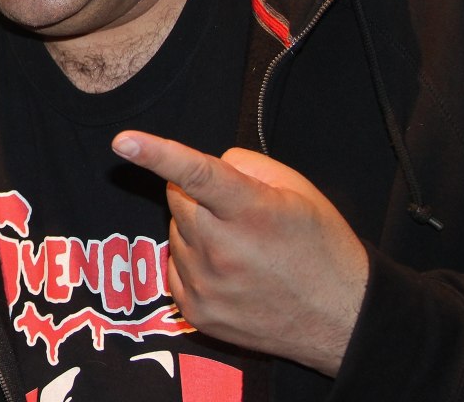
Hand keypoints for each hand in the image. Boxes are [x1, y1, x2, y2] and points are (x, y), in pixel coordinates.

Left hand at [112, 130, 368, 375]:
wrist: (342, 320)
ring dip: (198, 232)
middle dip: (197, 197)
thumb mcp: (297, 190)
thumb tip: (200, 167)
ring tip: (243, 250)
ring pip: (176, 234)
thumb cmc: (320, 246)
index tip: (122, 142)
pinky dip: (194, 263)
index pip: (197, 174)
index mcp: (251, 211)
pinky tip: (232, 274)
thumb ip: (242, 165)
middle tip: (236, 214)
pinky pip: (174, 267)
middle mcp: (223, 250)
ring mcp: (207, 285)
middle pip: (177, 199)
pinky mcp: (196, 312)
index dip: (157, 154)